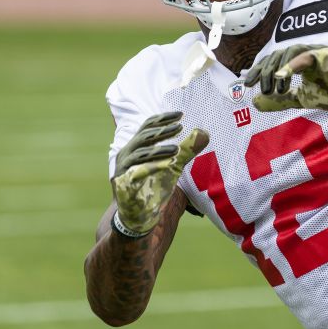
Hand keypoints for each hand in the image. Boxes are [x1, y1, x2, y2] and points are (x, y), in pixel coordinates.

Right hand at [112, 112, 209, 236]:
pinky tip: (168, 165)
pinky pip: (137, 172)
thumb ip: (186, 150)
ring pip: (140, 153)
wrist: (139, 214)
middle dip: (162, 131)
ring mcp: (123, 168)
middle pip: (144, 136)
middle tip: (180, 126)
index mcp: (137, 146)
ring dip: (159, 150)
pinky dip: (152, 167)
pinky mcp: (123, 183)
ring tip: (176, 149)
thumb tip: (204, 133)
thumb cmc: (154, 185)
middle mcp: (127, 153)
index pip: (147, 126)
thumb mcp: (173, 165)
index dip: (163, 119)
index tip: (181, 114)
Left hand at [244, 44, 327, 114]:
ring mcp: (318, 51)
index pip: (275, 59)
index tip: (248, 83)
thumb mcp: (301, 99)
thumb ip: (280, 99)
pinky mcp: (327, 55)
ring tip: (276, 89)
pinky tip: (281, 77)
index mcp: (300, 60)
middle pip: (278, 53)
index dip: (260, 69)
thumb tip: (254, 103)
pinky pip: (305, 56)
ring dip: (278, 70)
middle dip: (266, 70)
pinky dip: (291, 66)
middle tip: (261, 88)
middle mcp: (307, 52)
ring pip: (290, 51)